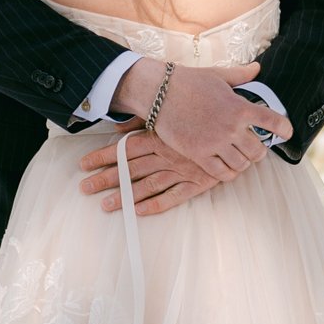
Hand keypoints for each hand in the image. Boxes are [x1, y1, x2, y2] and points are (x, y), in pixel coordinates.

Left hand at [79, 125, 221, 216]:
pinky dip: (156, 205)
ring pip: (147, 185)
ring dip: (125, 196)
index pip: (125, 147)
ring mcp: (181, 170)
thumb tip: (117, 126)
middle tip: (85, 188)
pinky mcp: (197, 183)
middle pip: (130, 169)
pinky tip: (139, 211)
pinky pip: (174, 196)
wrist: (239, 127)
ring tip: (105, 205)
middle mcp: (167, 154)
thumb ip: (144, 119)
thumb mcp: (173, 112)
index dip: (102, 155)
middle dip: (105, 179)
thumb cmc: (204, 117)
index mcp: (160, 136)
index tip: (84, 164)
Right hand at [113, 58, 291, 179]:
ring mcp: (215, 143)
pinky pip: (222, 173)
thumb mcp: (218, 75)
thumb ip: (241, 75)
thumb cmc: (189, 81)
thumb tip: (257, 68)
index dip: (284, 129)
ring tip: (238, 157)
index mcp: (239, 107)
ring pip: (241, 165)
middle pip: (258, 152)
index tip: (287, 132)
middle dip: (258, 152)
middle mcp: (231, 127)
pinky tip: (226, 166)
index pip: (272, 121)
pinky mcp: (198, 154)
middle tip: (253, 148)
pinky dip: (227, 173)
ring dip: (242, 163)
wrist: (159, 92)